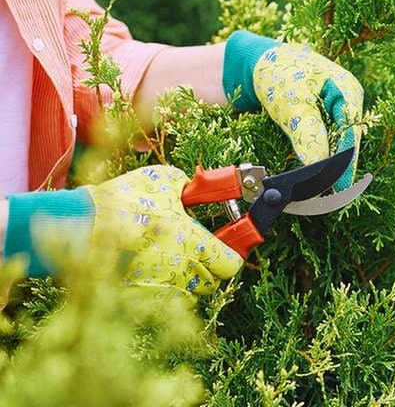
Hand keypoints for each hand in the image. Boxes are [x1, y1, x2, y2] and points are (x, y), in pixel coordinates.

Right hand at [3, 166, 242, 294]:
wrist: (80, 227)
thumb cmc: (123, 202)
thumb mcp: (163, 180)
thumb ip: (188, 185)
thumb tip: (195, 187)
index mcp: (195, 245)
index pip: (232, 264)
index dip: (231, 253)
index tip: (225, 244)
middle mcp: (182, 272)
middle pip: (212, 281)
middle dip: (208, 265)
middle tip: (195, 246)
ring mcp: (160, 288)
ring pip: (187, 291)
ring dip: (184, 275)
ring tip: (167, 253)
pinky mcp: (140, 297)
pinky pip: (161, 295)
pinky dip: (159, 282)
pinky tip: (146, 263)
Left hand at [222, 30, 363, 190]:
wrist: (258, 63)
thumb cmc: (277, 74)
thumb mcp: (292, 103)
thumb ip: (308, 134)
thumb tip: (318, 167)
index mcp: (348, 91)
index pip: (352, 134)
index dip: (345, 164)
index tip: (337, 189)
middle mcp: (348, 102)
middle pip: (348, 143)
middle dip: (338, 170)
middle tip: (328, 197)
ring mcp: (338, 111)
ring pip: (338, 146)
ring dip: (329, 167)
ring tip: (320, 193)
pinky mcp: (325, 121)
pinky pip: (328, 144)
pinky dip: (320, 160)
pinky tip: (314, 177)